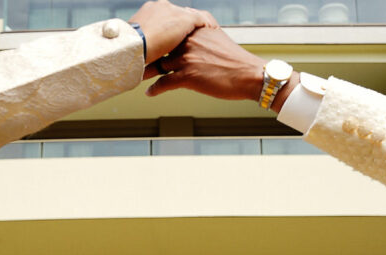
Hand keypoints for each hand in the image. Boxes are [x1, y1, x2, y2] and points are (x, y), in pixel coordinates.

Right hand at [130, 1, 216, 64]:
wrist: (133, 46)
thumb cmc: (130, 50)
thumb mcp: (136, 45)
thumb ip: (144, 44)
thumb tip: (142, 55)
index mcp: (149, 11)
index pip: (165, 15)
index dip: (172, 25)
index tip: (176, 34)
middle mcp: (162, 6)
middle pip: (179, 13)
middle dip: (186, 23)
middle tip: (194, 33)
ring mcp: (173, 11)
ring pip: (191, 15)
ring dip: (198, 24)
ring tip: (207, 33)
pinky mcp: (184, 19)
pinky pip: (201, 19)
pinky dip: (207, 25)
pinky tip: (212, 32)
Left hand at [145, 26, 264, 99]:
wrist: (249, 75)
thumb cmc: (235, 61)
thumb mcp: (217, 38)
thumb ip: (201, 36)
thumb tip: (190, 37)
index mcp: (195, 30)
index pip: (170, 32)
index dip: (156, 39)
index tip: (146, 43)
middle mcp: (188, 41)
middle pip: (160, 48)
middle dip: (148, 54)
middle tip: (136, 59)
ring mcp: (187, 58)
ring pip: (158, 64)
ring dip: (146, 71)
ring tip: (137, 76)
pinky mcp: (188, 76)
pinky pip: (164, 82)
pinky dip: (155, 88)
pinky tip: (149, 92)